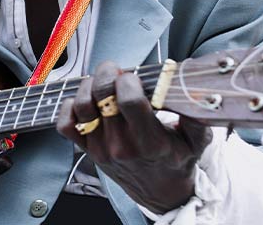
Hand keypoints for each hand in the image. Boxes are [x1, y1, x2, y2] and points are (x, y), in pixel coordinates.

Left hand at [55, 61, 211, 213]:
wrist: (160, 192)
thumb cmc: (176, 161)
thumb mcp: (196, 140)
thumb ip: (197, 114)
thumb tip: (191, 88)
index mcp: (150, 141)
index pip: (128, 100)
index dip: (128, 80)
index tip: (134, 76)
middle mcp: (122, 145)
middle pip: (101, 97)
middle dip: (106, 73)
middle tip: (114, 69)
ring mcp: (101, 149)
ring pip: (81, 106)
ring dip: (88, 86)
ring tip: (100, 82)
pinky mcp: (88, 150)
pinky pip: (65, 125)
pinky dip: (69, 107)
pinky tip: (86, 100)